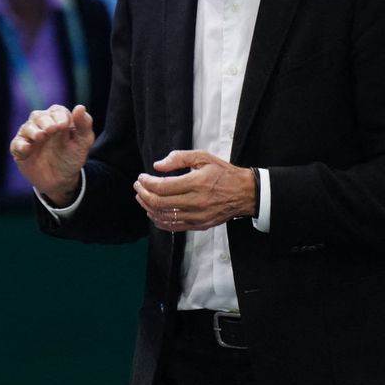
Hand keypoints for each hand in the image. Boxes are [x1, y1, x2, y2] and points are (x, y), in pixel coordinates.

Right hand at [10, 104, 93, 204]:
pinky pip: (16, 144)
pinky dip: (20, 145)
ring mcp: (30, 138)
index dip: (59, 116)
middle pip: (38, 116)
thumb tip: (80, 107)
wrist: (62, 181)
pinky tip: (27, 149)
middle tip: (51, 130)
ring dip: (33, 131)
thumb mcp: (83, 142)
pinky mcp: (20, 150)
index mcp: (58, 120)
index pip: (56, 111)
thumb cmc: (72, 157)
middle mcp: (41, 126)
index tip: (64, 125)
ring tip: (40, 136)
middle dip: (44, 121)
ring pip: (26, 128)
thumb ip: (84, 125)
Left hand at [133, 150, 255, 231]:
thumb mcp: (203, 157)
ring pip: (163, 216)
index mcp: (196, 183)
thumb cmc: (223, 173)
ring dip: (148, 207)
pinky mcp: (200, 225)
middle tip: (138, 186)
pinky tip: (153, 212)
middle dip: (143, 194)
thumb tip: (157, 166)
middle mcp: (196, 202)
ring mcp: (197, 216)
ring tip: (142, 197)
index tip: (141, 177)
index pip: (162, 187)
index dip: (146, 183)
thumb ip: (179, 158)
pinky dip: (159, 220)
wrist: (246, 193)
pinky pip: (173, 227)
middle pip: (159, 203)